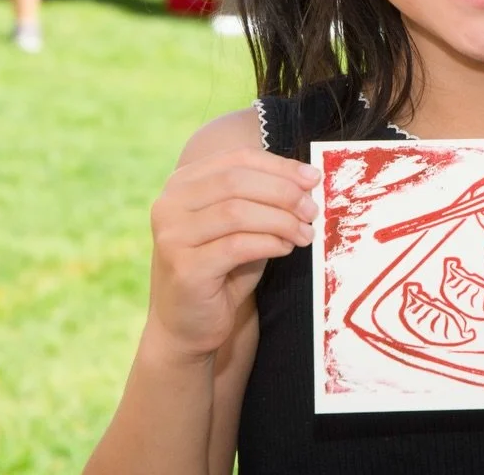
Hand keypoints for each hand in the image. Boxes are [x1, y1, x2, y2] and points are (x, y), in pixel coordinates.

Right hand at [147, 148, 320, 360]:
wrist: (187, 325)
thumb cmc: (221, 269)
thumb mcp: (240, 225)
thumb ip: (262, 199)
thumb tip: (308, 179)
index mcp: (182, 183)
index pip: (237, 159)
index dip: (280, 166)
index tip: (314, 178)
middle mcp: (169, 204)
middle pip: (236, 180)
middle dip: (283, 192)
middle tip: (313, 209)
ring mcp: (171, 236)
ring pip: (236, 211)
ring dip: (281, 220)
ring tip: (305, 233)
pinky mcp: (184, 268)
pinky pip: (236, 245)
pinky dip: (269, 243)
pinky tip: (286, 248)